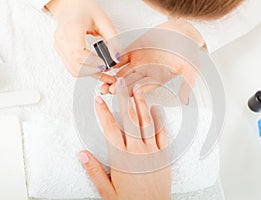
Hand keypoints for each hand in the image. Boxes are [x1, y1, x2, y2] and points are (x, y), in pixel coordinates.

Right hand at [46, 0, 118, 82]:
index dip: (93, 63)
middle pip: (75, 66)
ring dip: (89, 74)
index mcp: (71, 29)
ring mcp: (59, 45)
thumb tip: (116, 57)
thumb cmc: (83, 8)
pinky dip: (84, 71)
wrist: (68, 4)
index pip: (79, 54)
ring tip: (103, 72)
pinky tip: (94, 69)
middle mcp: (62, 39)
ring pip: (73, 70)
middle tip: (107, 71)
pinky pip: (71, 66)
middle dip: (93, 72)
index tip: (104, 64)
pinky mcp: (60, 50)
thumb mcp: (103, 20)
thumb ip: (113, 39)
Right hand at [79, 79, 171, 199]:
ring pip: (146, 122)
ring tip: (138, 88)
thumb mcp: (107, 190)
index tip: (98, 100)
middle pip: (129, 119)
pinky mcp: (164, 154)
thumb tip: (81, 154)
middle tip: (120, 82)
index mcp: (121, 158)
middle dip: (123, 98)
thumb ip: (94, 170)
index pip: (109, 129)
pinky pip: (162, 133)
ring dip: (141, 104)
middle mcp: (137, 150)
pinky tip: (156, 108)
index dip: (103, 112)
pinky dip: (159, 119)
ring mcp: (152, 151)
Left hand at [99, 20, 201, 104]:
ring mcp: (139, 62)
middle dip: (119, 88)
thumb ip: (187, 83)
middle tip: (109, 91)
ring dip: (113, 78)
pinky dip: (113, 61)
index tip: (127, 96)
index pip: (144, 89)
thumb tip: (186, 100)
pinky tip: (106, 65)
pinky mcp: (133, 50)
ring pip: (122, 73)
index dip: (135, 93)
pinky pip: (120, 57)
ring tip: (104, 83)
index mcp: (157, 79)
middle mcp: (146, 72)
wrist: (182, 31)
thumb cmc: (187, 50)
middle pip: (130, 83)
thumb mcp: (190, 68)